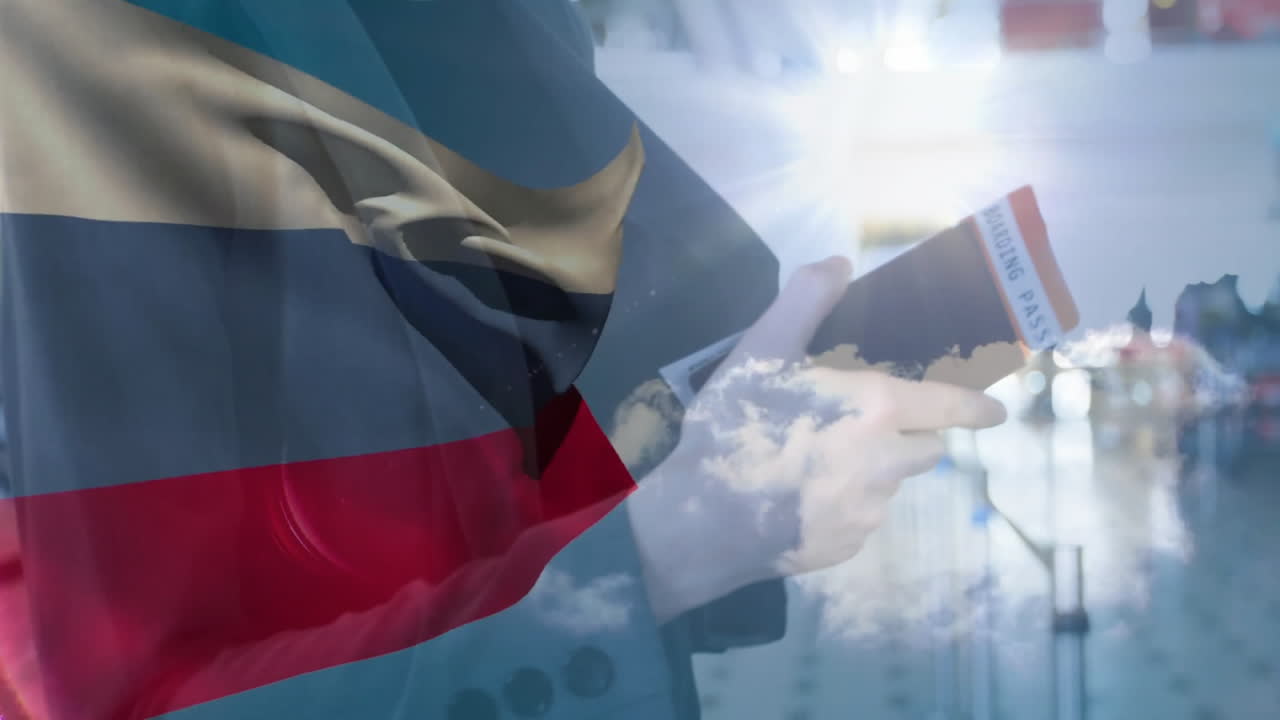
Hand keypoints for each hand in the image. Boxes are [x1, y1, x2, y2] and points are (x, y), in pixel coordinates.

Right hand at [627, 256, 1007, 622]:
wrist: (700, 519)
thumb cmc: (734, 426)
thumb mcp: (761, 350)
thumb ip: (805, 300)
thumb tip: (841, 263)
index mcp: (876, 409)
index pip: (950, 407)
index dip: (977, 407)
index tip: (996, 412)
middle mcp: (886, 462)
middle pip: (926, 447)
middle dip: (910, 435)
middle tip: (859, 426)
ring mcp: (868, 510)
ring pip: (890, 485)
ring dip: (871, 471)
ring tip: (815, 462)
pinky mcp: (847, 547)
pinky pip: (860, 521)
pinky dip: (842, 507)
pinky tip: (798, 497)